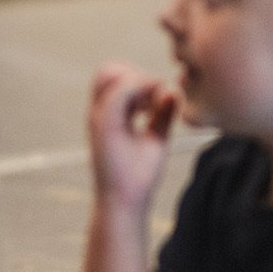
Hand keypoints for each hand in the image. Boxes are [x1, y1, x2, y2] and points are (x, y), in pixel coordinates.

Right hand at [87, 63, 176, 206]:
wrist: (127, 201)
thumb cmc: (138, 176)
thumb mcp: (157, 137)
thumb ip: (163, 114)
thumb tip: (173, 89)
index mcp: (109, 115)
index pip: (116, 77)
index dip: (138, 79)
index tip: (157, 100)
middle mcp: (100, 112)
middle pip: (108, 70)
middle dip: (134, 74)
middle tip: (153, 100)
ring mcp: (99, 117)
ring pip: (109, 73)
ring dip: (136, 81)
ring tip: (149, 106)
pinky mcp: (104, 124)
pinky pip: (119, 91)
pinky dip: (140, 90)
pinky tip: (150, 110)